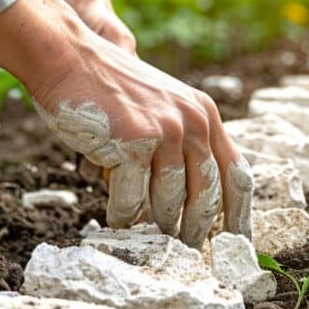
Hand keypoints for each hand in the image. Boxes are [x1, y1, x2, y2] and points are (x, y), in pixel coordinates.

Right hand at [0, 0, 251, 247]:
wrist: (69, 57)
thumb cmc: (107, 89)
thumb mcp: (160, 107)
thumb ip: (181, 142)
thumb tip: (188, 203)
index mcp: (205, 114)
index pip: (236, 174)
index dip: (239, 214)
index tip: (237, 243)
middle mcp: (193, 122)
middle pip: (206, 197)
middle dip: (195, 230)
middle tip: (184, 251)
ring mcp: (165, 133)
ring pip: (168, 204)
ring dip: (154, 225)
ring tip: (144, 235)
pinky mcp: (134, 143)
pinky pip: (132, 201)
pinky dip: (122, 216)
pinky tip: (114, 219)